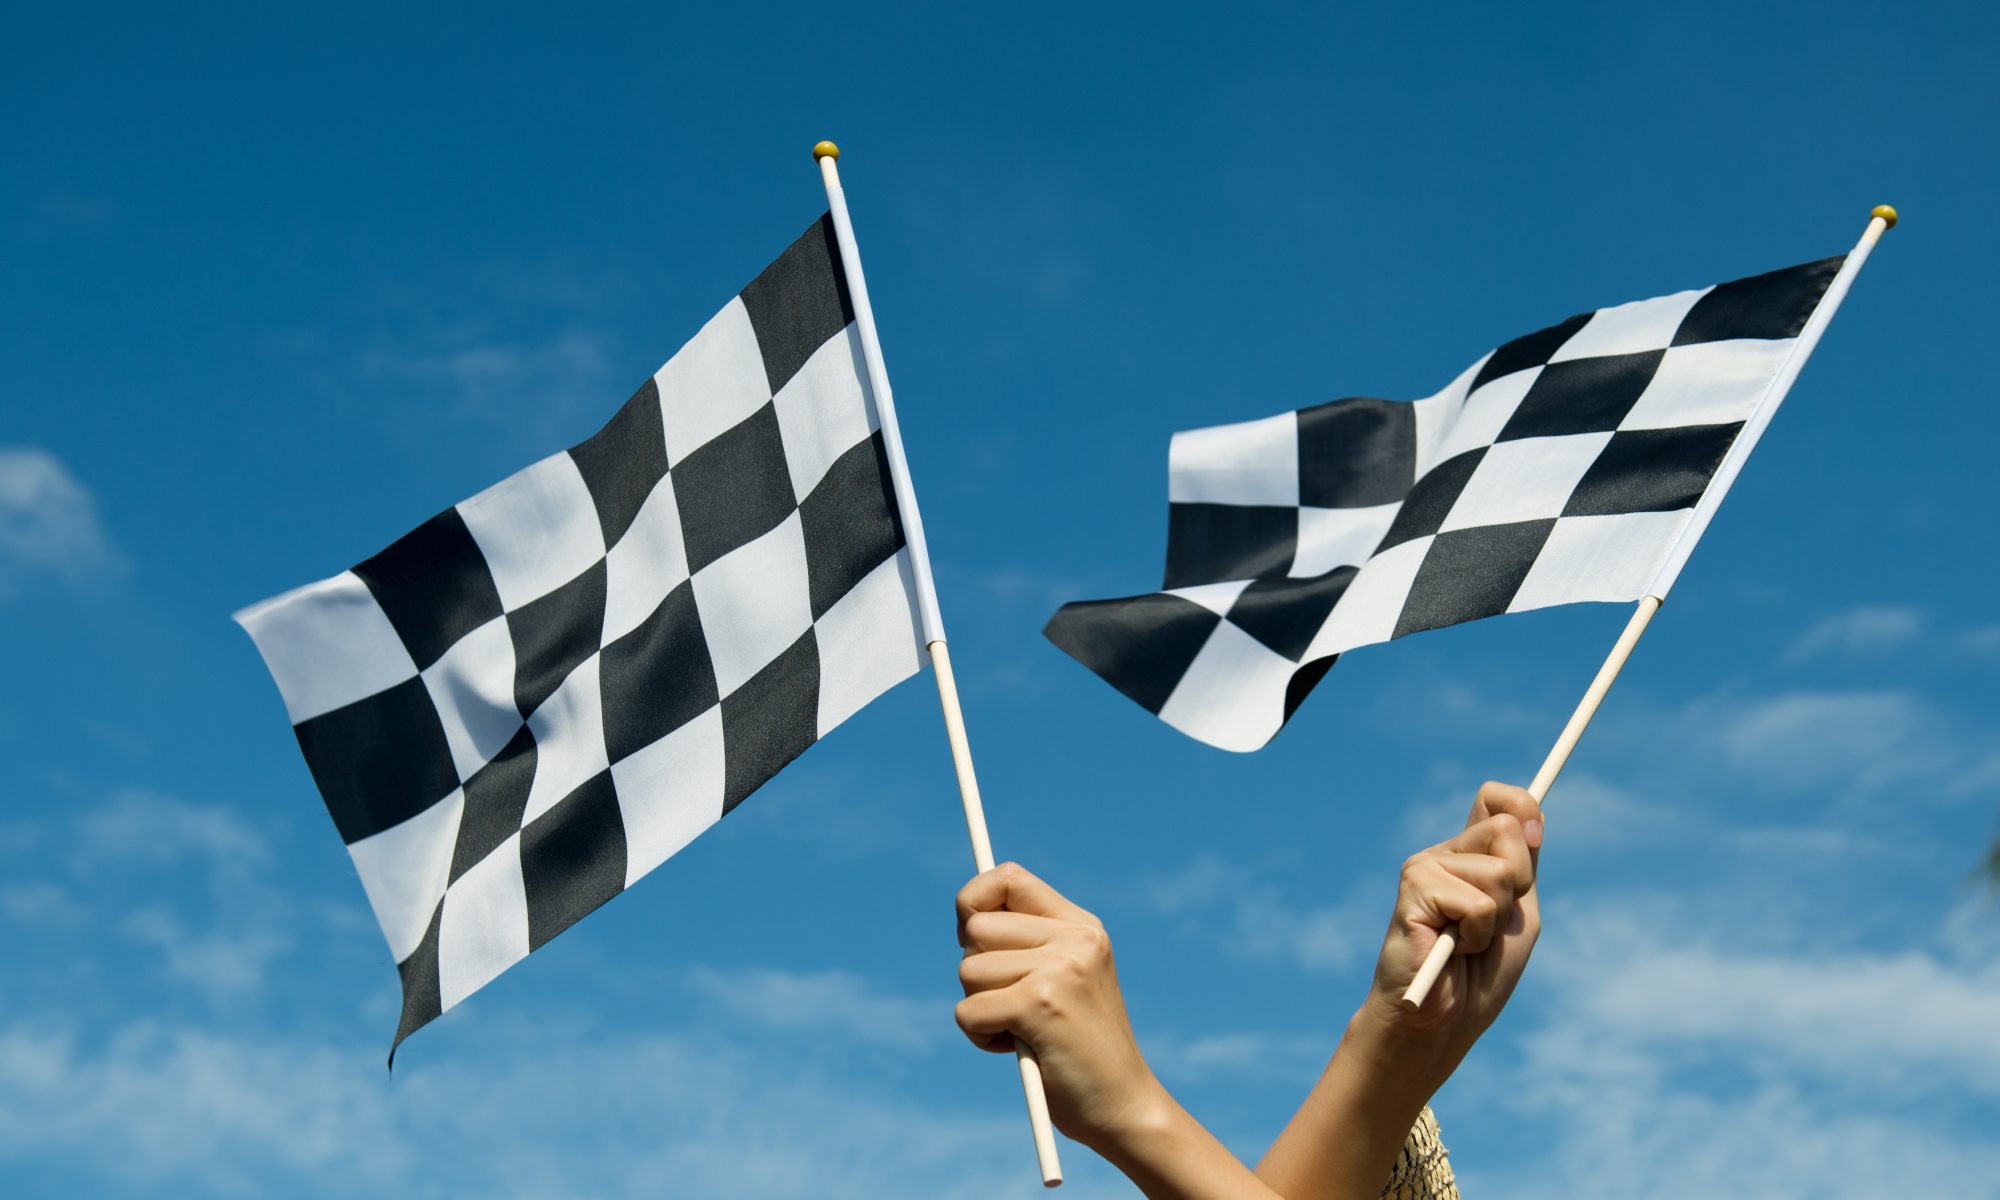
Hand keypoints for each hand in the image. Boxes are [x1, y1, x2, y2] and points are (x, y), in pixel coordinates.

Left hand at [955, 863, 1167, 1152]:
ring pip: (968, 971)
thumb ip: (1027, 944)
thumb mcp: (1065, 980)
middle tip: (1010, 1003)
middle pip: (977, 928)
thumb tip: (964, 919)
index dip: (973, 900)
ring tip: (1020, 1031)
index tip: (969, 935)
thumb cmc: (1081, 1049)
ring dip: (980, 1009)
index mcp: (1081, 926)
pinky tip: (1018, 1048)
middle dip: (977, 971)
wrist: (1124, 1107)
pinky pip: (968, 1011)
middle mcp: (1074, 939)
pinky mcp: (1040, 1005)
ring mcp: (1059, 969)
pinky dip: (980, 1036)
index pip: (1008, 877)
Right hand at [1354, 781, 1542, 1086]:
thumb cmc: (1479, 976)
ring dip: (1496, 920)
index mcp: (1470, 854)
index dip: (1521, 805)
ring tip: (1468, 942)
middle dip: (1518, 885)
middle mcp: (1445, 852)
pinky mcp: (1414, 888)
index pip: (1496, 798)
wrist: (1440, 1022)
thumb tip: (1532, 818)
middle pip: (1507, 829)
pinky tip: (1453, 948)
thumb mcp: (1517, 915)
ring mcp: (1425, 866)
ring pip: (1500, 871)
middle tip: (1489, 924)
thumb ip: (1525, 866)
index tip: (1535, 836)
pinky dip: (1478, 935)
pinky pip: (1478, 903)